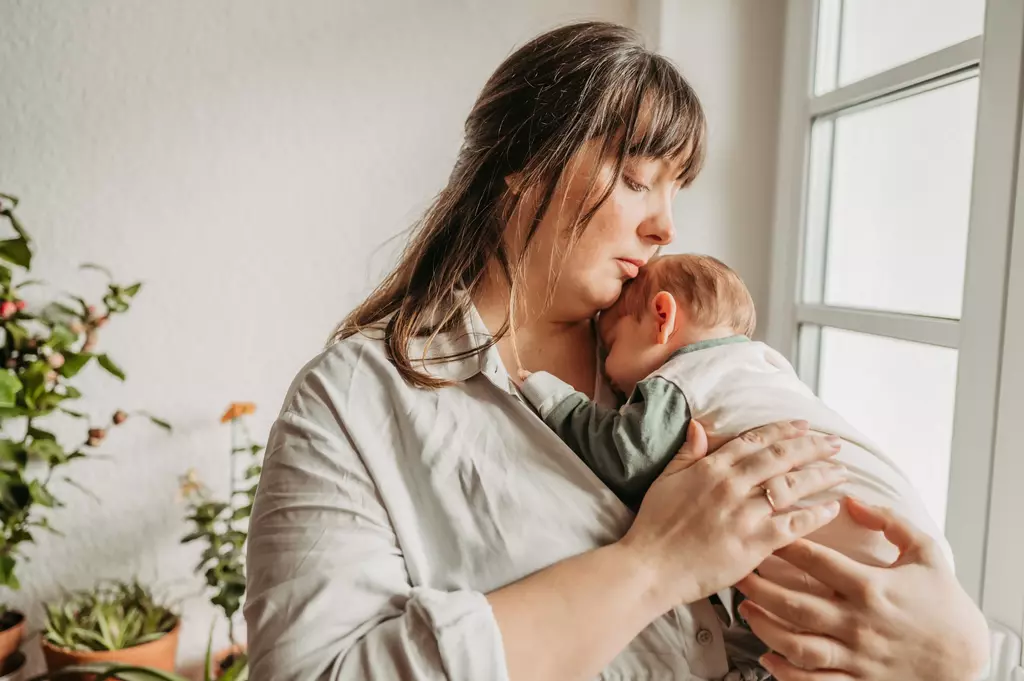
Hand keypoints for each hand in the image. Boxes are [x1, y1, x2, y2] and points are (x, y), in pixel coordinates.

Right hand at [619, 420, 846, 609]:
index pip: (754, 440)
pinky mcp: (753, 542)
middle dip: (811, 447)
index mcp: (711, 468)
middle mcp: (731, 485)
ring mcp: (744, 513)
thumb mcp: (665, 479)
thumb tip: (699, 425)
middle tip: (835, 443)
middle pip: (780, 457)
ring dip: (820, 476)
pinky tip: (832, 508)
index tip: (804, 425)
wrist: (650, 567)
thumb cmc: (654, 526)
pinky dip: (815, 515)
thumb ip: (687, 453)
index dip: (783, 430)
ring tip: (841, 471)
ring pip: (791, 486)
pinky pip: (793, 524)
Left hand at [735, 497, 989, 680]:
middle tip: (738, 572)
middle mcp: (860, 623)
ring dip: (765, 628)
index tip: (764, 531)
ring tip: (745, 609)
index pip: (817, 561)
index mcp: (872, 587)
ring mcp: (857, 656)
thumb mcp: (926, 552)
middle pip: (796, 604)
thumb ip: (889, 521)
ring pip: (799, 645)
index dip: (785, 544)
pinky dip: (787, 671)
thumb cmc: (944, 602)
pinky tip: (767, 656)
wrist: (966, 659)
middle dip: (760, 587)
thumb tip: (851, 499)